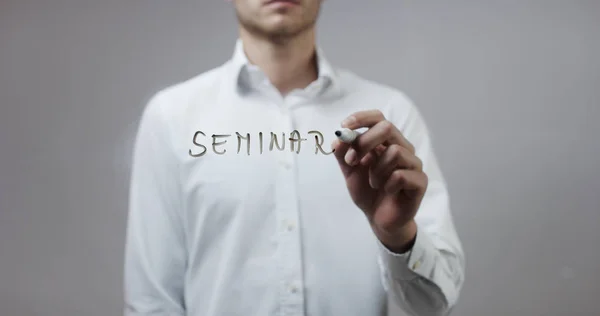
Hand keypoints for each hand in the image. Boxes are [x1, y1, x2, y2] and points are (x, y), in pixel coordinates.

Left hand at [332, 110, 427, 252]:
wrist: (380, 219)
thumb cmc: (368, 191)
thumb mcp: (349, 171)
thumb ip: (343, 154)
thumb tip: (338, 138)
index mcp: (385, 141)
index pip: (378, 118)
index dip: (361, 118)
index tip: (344, 126)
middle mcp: (402, 147)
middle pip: (387, 128)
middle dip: (364, 142)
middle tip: (351, 161)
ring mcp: (413, 163)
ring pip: (395, 152)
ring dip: (376, 170)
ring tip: (374, 183)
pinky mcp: (420, 181)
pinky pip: (401, 175)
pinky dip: (387, 184)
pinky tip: (387, 191)